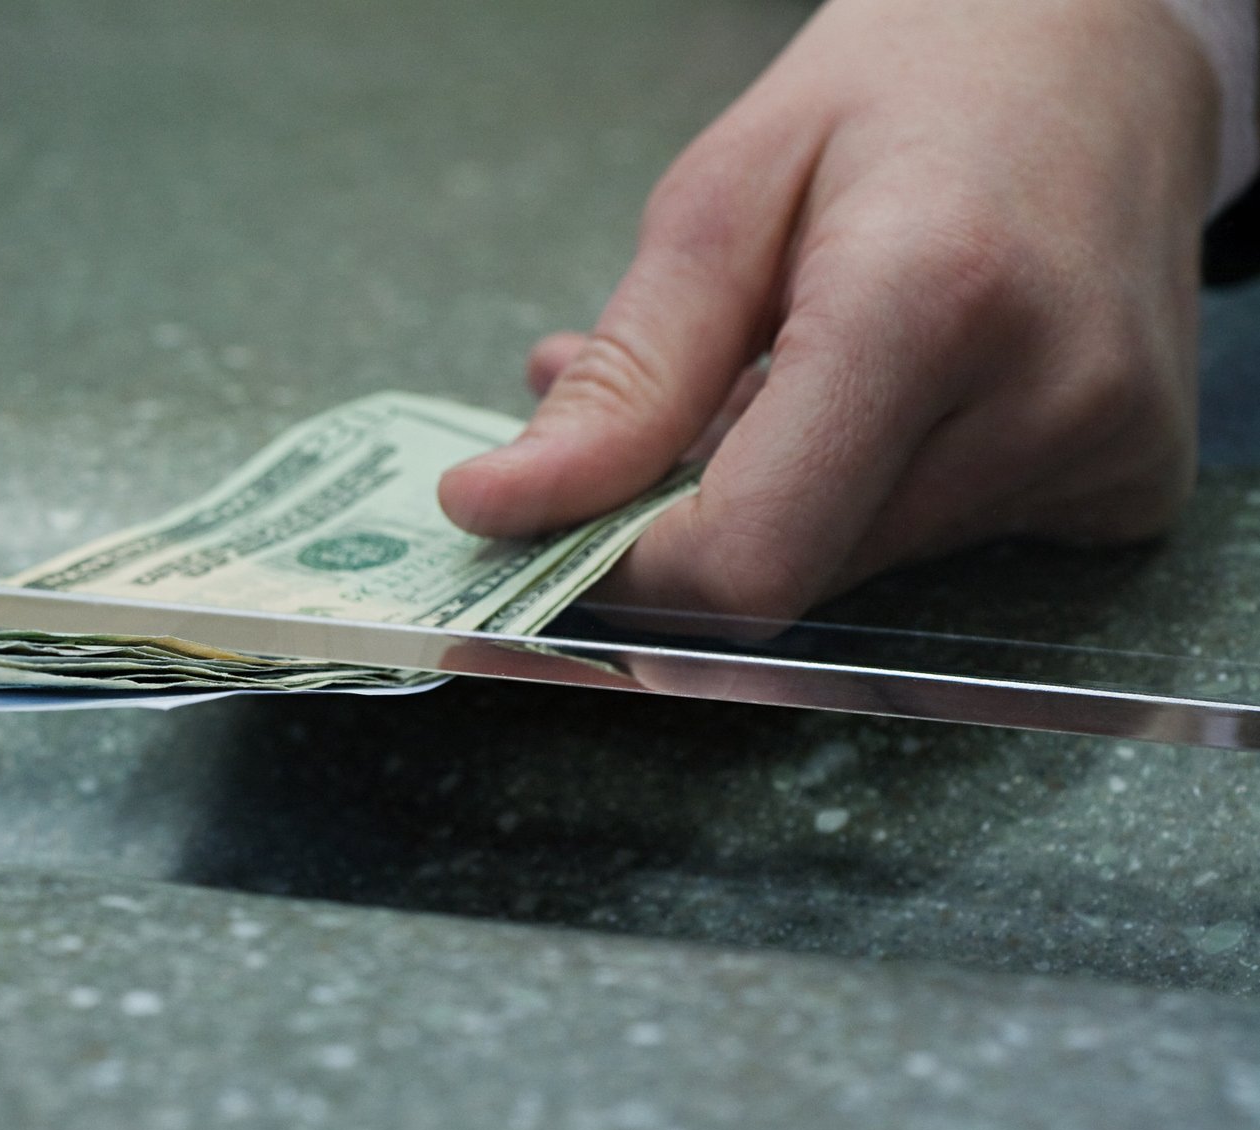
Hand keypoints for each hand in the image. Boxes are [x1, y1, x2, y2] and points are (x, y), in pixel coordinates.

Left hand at [440, 0, 1219, 621]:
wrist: (1099, 48)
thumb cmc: (902, 89)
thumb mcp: (721, 199)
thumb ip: (623, 381)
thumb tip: (497, 510)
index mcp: (929, 303)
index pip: (745, 561)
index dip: (632, 569)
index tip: (571, 520)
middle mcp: (1046, 400)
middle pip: (797, 576)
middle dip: (701, 521)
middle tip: (679, 406)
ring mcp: (1107, 455)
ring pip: (860, 573)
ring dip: (785, 501)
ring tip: (782, 367)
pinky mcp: (1132, 492)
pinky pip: (944, 551)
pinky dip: (872, 497)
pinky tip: (884, 396)